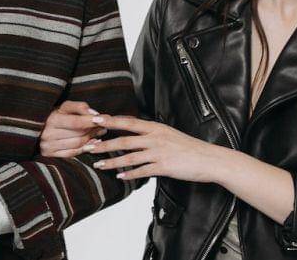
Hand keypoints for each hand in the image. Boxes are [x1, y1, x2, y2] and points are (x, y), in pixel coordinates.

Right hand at [39, 100, 107, 157]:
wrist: (37, 128)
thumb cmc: (55, 115)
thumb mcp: (64, 106)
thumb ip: (79, 107)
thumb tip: (94, 113)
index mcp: (52, 119)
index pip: (76, 122)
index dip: (90, 121)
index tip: (103, 119)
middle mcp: (48, 134)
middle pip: (78, 134)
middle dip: (93, 130)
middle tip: (104, 125)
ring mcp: (49, 146)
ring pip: (77, 144)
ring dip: (92, 139)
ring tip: (99, 133)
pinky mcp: (50, 154)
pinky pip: (72, 153)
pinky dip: (84, 149)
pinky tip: (92, 144)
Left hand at [85, 115, 229, 182]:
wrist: (209, 159)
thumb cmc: (189, 147)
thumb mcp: (169, 134)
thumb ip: (151, 133)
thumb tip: (135, 132)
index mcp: (155, 127)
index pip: (128, 122)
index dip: (110, 121)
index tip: (93, 119)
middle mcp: (155, 137)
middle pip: (123, 140)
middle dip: (104, 144)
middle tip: (87, 146)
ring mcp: (159, 152)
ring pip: (129, 157)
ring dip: (111, 162)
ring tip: (98, 164)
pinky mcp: (164, 166)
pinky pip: (142, 171)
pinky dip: (129, 174)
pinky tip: (119, 176)